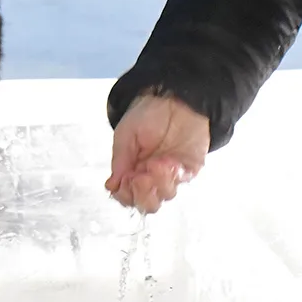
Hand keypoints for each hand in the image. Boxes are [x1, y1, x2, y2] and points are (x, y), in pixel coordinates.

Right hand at [106, 93, 209, 212]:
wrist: (174, 97)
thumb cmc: (148, 114)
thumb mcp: (126, 134)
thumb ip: (120, 160)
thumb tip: (111, 185)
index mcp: (133, 171)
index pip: (128, 196)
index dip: (125, 195)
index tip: (124, 182)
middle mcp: (152, 176)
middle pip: (148, 204)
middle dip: (143, 195)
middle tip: (141, 178)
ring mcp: (172, 174)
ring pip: (166, 195)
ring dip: (159, 182)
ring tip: (156, 162)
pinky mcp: (189, 168)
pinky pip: (183, 180)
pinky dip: (174, 175)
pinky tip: (169, 161)